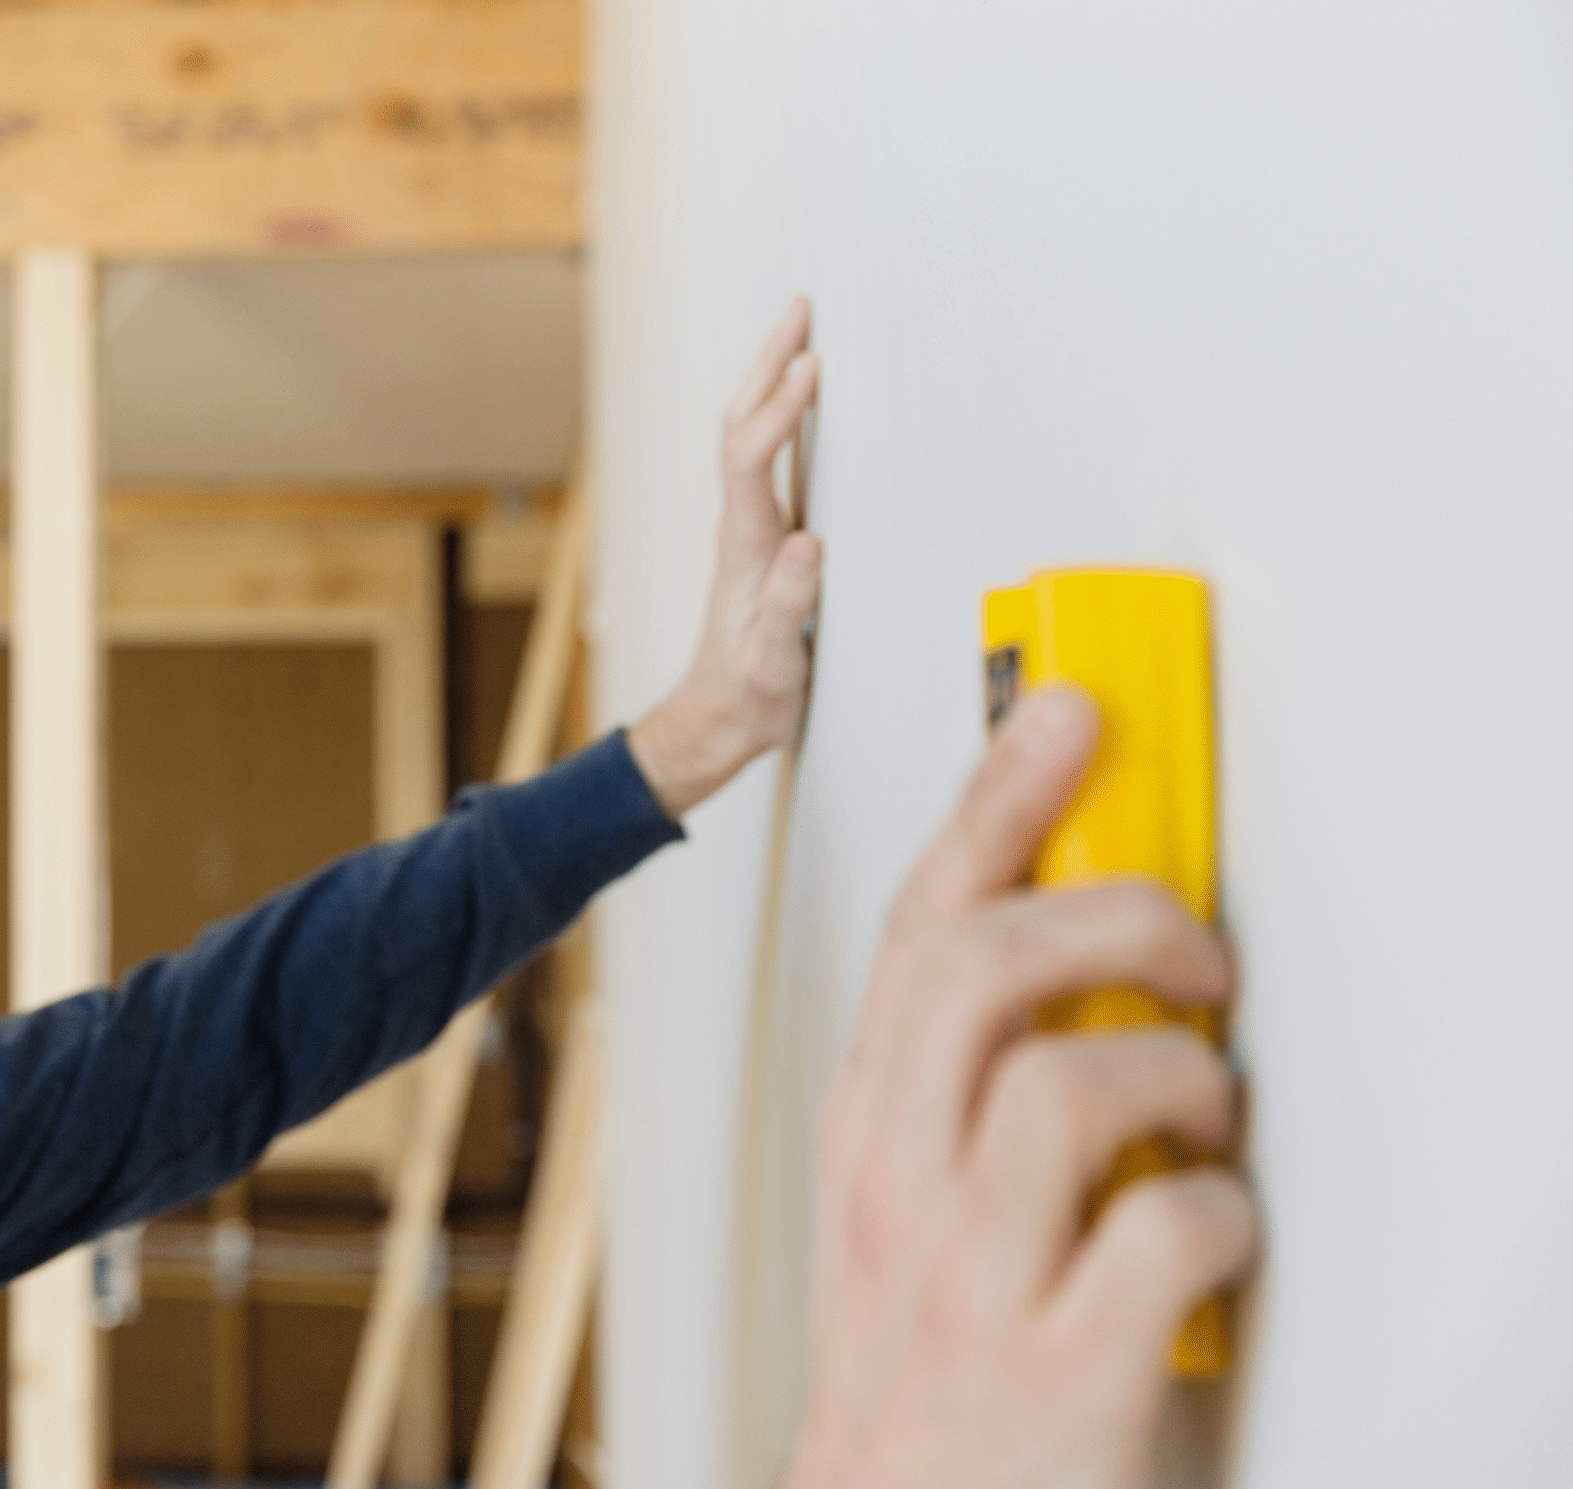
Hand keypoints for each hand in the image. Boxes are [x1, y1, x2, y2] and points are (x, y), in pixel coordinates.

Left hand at [627, 297, 822, 816]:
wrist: (719, 721)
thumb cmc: (749, 697)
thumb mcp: (774, 662)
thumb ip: (789, 607)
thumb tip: (806, 546)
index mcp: (745, 548)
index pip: (752, 459)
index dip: (779, 412)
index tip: (810, 370)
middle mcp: (741, 528)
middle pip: (740, 427)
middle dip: (768, 365)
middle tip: (800, 311)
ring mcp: (749, 530)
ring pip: (749, 437)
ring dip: (769, 381)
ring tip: (800, 333)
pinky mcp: (763, 539)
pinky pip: (766, 459)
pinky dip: (782, 418)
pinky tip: (799, 403)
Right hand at [787, 687, 1256, 1488]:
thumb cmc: (924, 1369)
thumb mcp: (909, 1201)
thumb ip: (964, 1086)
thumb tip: (1073, 957)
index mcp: (869, 1132)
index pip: (917, 927)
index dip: (995, 801)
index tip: (1066, 715)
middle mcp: (900, 1187)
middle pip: (977, 970)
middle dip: (1108, 913)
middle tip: (1187, 945)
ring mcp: (967, 1278)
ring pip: (1065, 1085)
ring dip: (1174, 1072)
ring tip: (1202, 1101)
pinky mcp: (1054, 1374)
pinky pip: (1160, 1233)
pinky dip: (1219, 1210)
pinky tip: (1213, 1226)